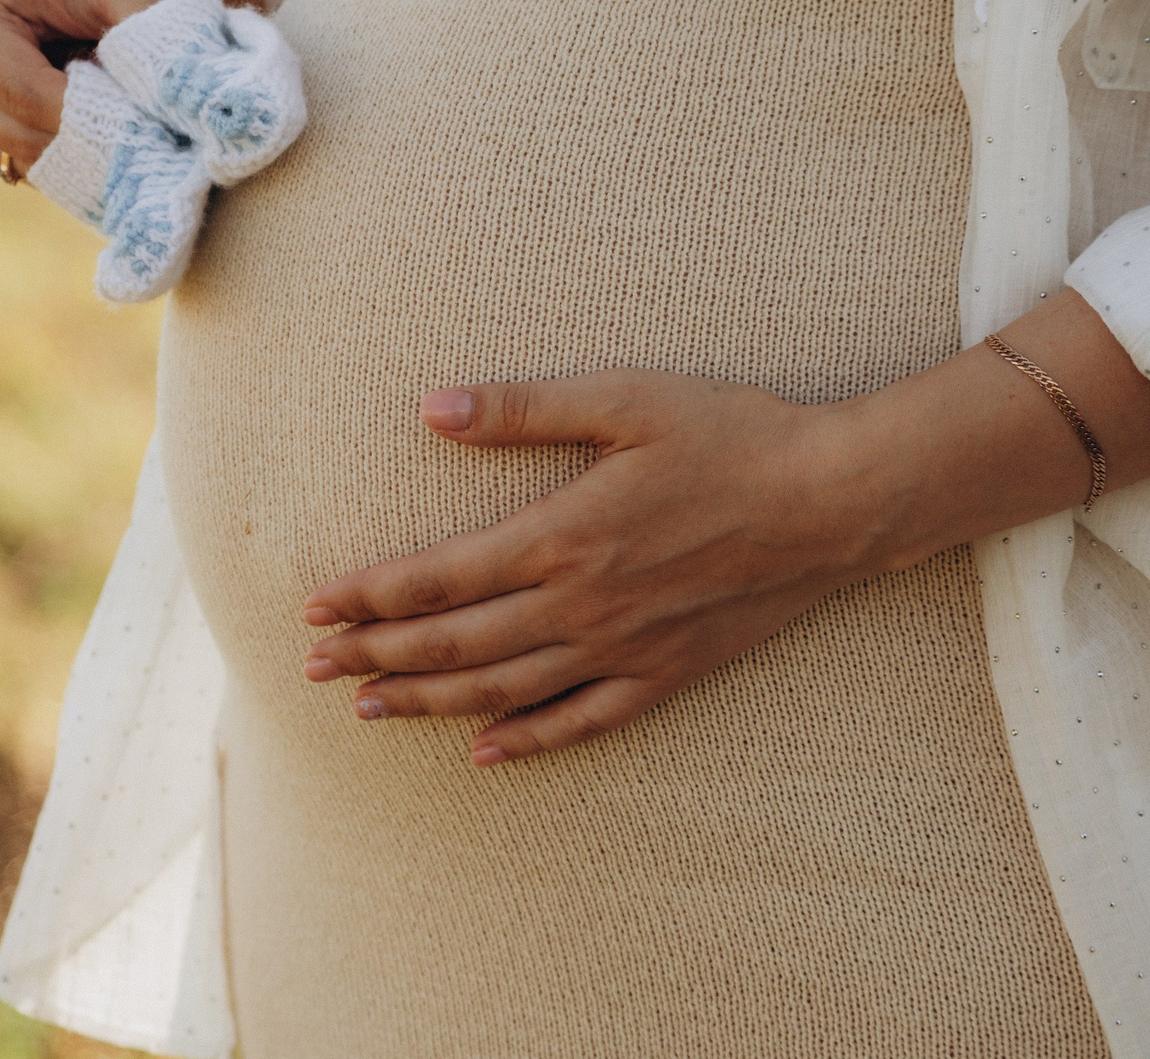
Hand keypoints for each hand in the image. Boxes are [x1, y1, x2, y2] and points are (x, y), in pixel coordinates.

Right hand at [0, 0, 262, 175]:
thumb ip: (146, 29)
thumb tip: (166, 96)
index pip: (22, 96)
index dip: (90, 109)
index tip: (150, 107)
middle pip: (22, 139)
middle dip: (94, 134)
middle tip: (152, 112)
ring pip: (34, 165)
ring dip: (92, 149)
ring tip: (126, 101)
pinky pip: (44, 175)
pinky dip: (86, 160)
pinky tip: (110, 119)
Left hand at [297, 290, 1149, 767]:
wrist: (835, 500)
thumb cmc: (733, 435)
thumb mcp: (625, 398)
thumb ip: (524, 407)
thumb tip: (431, 406)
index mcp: (561, 534)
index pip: (437, 579)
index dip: (369, 595)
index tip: (315, 604)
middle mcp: (581, 605)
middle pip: (455, 646)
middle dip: (377, 656)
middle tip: (314, 667)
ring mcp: (624, 648)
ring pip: (504, 691)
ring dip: (429, 703)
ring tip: (370, 708)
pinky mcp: (666, 672)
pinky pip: (584, 721)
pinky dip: (529, 740)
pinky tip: (488, 753)